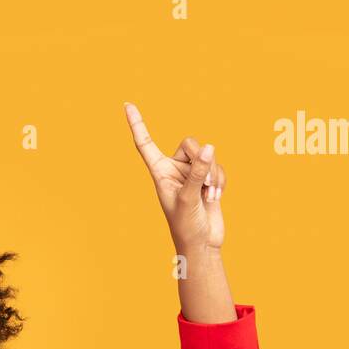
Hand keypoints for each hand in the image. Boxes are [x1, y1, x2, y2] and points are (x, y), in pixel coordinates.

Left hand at [123, 102, 224, 252]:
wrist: (202, 243)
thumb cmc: (186, 225)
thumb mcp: (188, 198)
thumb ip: (198, 172)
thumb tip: (209, 148)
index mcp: (159, 172)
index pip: (145, 144)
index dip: (137, 125)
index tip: (127, 105)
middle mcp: (174, 169)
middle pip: (190, 144)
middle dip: (202, 160)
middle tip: (204, 183)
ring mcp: (192, 174)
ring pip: (208, 155)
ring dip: (213, 175)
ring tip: (209, 195)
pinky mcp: (208, 179)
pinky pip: (218, 167)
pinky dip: (221, 181)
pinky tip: (215, 197)